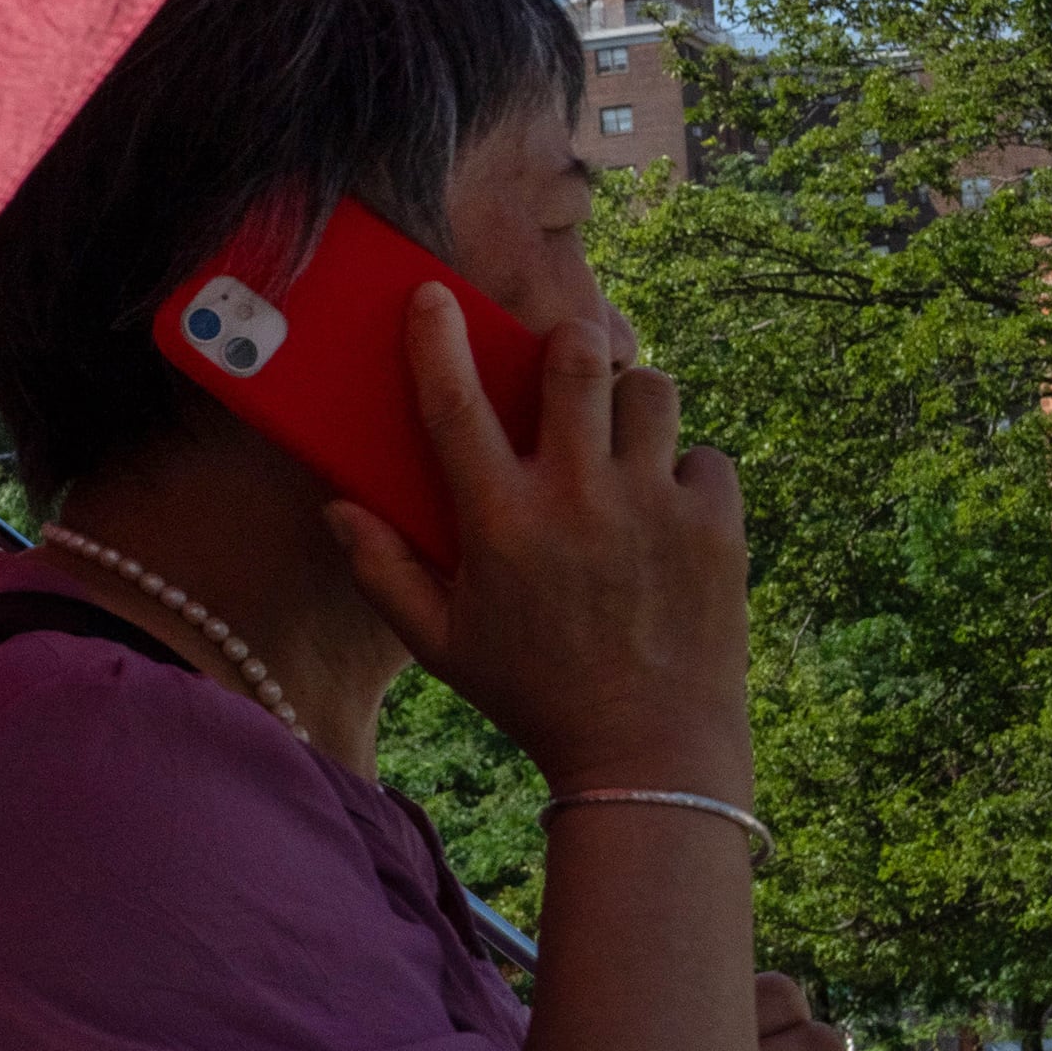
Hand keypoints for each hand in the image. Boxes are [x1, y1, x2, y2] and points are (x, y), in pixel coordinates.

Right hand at [330, 288, 750, 800]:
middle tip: (564, 357)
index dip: (437, 339)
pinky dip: (686, 468)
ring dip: (631, 400)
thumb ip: (381, 572)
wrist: (647, 752)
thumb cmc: (532, 694)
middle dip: (569, 340)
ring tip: (622, 435)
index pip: (455, 403)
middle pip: (576, 361)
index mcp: (500, 522)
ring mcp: (653, 506)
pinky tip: (667, 505)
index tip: (431, 298)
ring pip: (651, 391)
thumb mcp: (439, 644)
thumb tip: (336, 508)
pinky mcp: (715, 525)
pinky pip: (705, 455)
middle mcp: (576, 499)